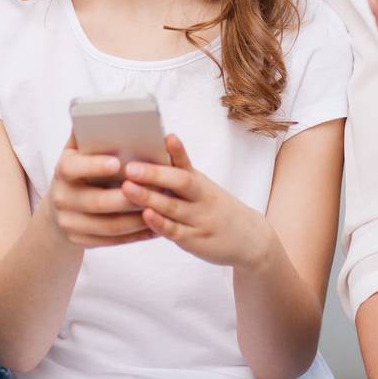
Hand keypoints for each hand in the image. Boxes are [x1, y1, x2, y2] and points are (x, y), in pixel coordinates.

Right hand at [42, 134, 155, 249]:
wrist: (59, 207)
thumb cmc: (79, 170)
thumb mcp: (77, 151)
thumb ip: (87, 134)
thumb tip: (99, 112)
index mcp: (62, 170)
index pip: (74, 168)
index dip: (95, 166)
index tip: (118, 162)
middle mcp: (61, 198)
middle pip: (96, 202)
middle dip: (127, 197)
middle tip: (154, 188)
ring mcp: (69, 223)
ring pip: (108, 226)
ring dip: (137, 219)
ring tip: (161, 208)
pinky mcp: (80, 241)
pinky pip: (111, 241)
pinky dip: (135, 235)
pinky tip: (154, 227)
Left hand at [121, 135, 273, 270]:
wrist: (250, 240)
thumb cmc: (217, 209)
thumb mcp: (204, 189)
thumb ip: (180, 176)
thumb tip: (150, 156)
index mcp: (200, 183)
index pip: (187, 164)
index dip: (177, 151)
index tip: (167, 137)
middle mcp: (202, 199)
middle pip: (180, 182)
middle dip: (154, 174)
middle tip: (131, 167)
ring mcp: (199, 220)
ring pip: (173, 207)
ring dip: (149, 197)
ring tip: (127, 187)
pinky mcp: (195, 241)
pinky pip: (175, 232)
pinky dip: (160, 224)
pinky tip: (146, 216)